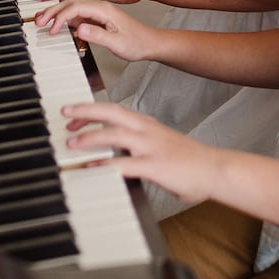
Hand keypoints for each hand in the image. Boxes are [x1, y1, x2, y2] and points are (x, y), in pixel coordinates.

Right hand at [35, 0, 154, 61]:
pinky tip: (54, 19)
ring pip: (70, 5)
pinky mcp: (95, 16)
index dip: (62, 16)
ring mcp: (97, 10)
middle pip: (70, 2)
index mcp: (105, 9)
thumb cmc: (137, 42)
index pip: (77, 6)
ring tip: (40, 18)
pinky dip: (62, 14)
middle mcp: (99, 6)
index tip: (52, 28)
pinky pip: (75, 11)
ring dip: (54, 10)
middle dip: (51, 10)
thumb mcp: (119, 43)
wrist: (150, 42)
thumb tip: (79, 30)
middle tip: (37, 20)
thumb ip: (99, 36)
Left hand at [64, 101, 217, 202]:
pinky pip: (124, 163)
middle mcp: (146, 130)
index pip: (113, 110)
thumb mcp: (159, 145)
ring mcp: (150, 147)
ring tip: (72, 142)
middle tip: (64, 112)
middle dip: (85, 111)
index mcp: (146, 124)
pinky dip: (105, 164)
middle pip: (110, 112)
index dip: (90, 110)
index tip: (72, 115)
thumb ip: (138, 146)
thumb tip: (116, 154)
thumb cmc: (187, 160)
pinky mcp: (154, 166)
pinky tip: (92, 168)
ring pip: (114, 133)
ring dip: (91, 136)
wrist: (214, 169)